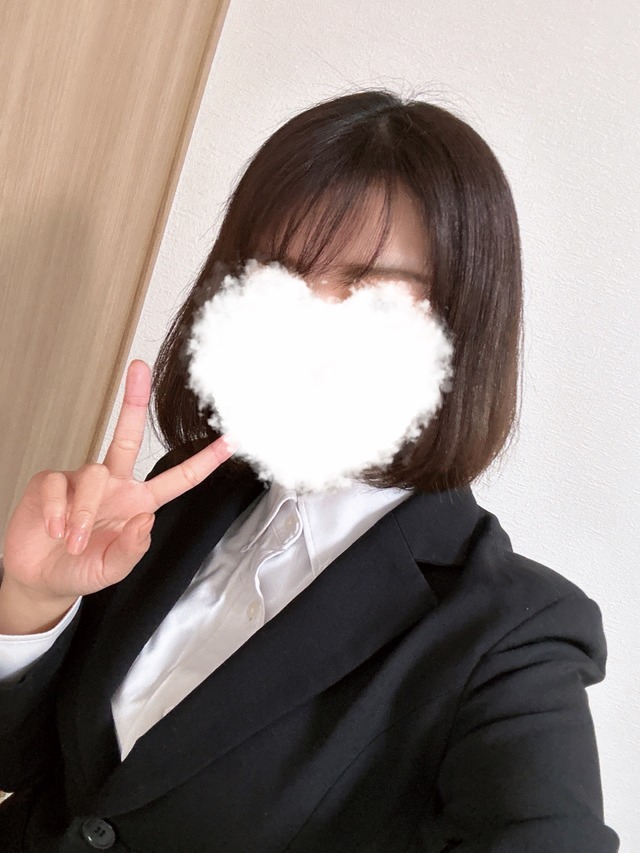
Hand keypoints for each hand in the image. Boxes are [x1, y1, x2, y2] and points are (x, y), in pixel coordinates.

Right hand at [1, 359, 237, 603]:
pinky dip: (58, 510)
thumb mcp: (113, 569)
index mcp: (138, 503)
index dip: (205, 461)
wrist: (40, 578)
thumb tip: (146, 519)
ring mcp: (81, 480)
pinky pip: (59, 484)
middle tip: (140, 369)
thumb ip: (132, 549)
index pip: (178, 479)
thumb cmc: (81, 568)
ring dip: (85, 514)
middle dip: (134, 402)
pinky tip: (54, 529)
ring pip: (93, 474)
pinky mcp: (50, 482)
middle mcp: (113, 484)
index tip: (231, 440)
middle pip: (127, 437)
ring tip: (74, 541)